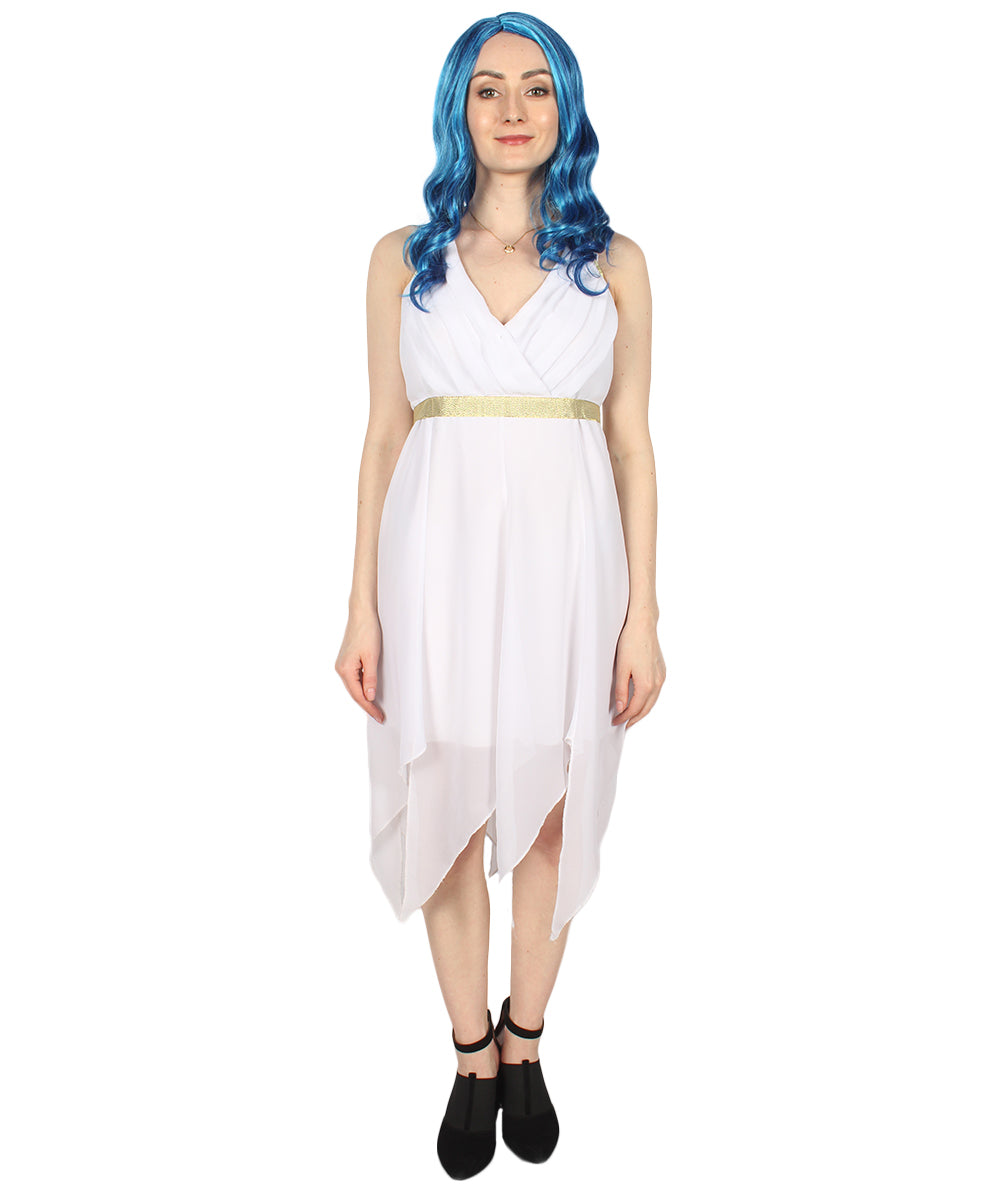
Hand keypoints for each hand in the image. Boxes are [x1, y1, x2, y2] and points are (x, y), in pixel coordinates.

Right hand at [336, 607, 384, 722]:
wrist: (362, 614)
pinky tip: (369, 691)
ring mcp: (342, 664)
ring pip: (354, 686)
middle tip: (379, 716)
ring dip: (364, 697)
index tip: (379, 716)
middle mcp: (340, 668)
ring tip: (375, 707)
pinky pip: (354, 678)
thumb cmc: (367, 631)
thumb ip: (370, 678)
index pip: (358, 695)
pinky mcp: (347, 660)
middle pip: (354, 693)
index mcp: (345, 669)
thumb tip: (369, 696)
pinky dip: (362, 687)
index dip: (369, 707)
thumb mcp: (372, 657)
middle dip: (367, 705)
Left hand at [612, 615, 665, 728]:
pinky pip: (656, 692)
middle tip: (623, 724)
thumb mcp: (621, 668)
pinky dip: (648, 700)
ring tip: (631, 716)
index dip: (624, 717)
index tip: (616, 721)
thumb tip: (622, 708)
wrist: (643, 626)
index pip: (635, 709)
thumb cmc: (631, 643)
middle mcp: (658, 683)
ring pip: (653, 701)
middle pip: (646, 708)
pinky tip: (640, 700)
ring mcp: (662, 677)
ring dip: (642, 710)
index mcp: (647, 684)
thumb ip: (621, 691)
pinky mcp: (662, 671)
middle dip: (634, 718)